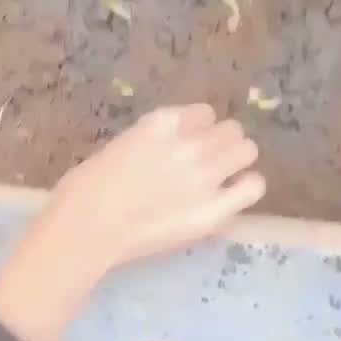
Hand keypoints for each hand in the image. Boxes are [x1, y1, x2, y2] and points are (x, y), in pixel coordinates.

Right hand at [0, 105, 264, 340]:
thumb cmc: (86, 188)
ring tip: (222, 177)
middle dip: (222, 143)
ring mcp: (206, 176)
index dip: (198, 129)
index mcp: (163, 122)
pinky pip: (253, 186)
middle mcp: (190, 143)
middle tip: (208, 163)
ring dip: (236, 160)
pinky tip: (230, 196)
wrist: (87, 228)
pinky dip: (246, 187)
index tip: (186, 144)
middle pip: (231, 129)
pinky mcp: (214, 209)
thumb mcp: (120, 146)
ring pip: (247, 150)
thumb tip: (166, 151)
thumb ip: (151, 142)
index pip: (203, 113)